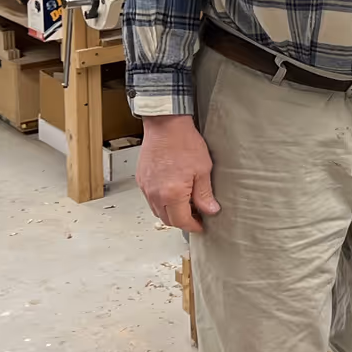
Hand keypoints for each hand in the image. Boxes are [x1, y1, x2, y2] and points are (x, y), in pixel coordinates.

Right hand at [137, 114, 220, 232]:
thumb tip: (210, 210)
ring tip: (185, 204)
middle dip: (181, 221)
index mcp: (171, 194)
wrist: (165, 125)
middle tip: (196, 216)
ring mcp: (146, 187)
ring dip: (170, 212)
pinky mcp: (141, 179)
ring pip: (156, 210)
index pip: (181, 221)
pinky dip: (161, 202)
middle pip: (166, 219)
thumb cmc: (184, 143)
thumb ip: (204, 194)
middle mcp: (155, 194)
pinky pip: (150, 199)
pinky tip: (172, 193)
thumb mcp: (203, 169)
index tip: (200, 226)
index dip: (193, 226)